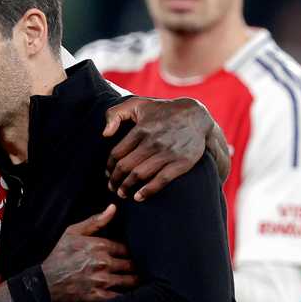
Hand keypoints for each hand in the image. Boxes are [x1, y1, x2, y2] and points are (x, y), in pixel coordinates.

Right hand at [42, 204, 136, 301]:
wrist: (45, 282)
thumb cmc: (59, 255)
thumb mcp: (73, 232)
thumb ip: (96, 220)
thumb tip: (113, 208)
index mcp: (99, 245)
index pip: (127, 248)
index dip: (129, 251)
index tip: (129, 255)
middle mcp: (103, 262)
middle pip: (131, 264)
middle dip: (133, 266)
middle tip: (135, 268)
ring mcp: (102, 280)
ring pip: (130, 280)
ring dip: (134, 280)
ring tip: (134, 280)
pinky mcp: (99, 296)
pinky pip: (121, 296)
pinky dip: (126, 295)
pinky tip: (127, 293)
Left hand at [103, 96, 230, 199]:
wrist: (196, 116)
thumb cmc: (162, 111)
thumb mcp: (137, 104)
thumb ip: (115, 114)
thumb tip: (105, 134)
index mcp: (141, 129)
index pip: (117, 153)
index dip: (109, 166)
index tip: (108, 173)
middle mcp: (153, 141)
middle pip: (126, 166)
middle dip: (115, 180)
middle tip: (111, 187)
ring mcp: (168, 153)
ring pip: (140, 175)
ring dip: (127, 187)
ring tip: (121, 193)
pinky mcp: (181, 162)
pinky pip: (161, 180)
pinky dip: (148, 191)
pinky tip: (138, 197)